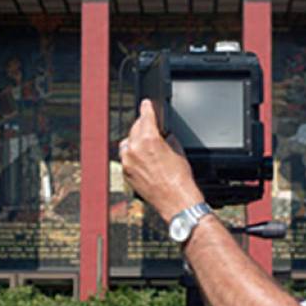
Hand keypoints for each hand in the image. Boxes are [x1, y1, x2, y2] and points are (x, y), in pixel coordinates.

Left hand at [119, 100, 203, 221]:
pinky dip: (133, 155)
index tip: (146, 104)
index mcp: (149, 140)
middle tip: (151, 127)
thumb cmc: (179, 180)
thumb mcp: (178, 151)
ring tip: (147, 145)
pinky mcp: (126, 173)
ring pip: (128, 142)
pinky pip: (126, 157)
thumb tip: (163, 135)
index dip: (146, 107)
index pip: (145, 116)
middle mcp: (135, 149)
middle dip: (143, 125)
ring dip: (136, 140)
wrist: (176, 201)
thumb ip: (167, 138)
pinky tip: (144, 159)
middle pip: (135, 128)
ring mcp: (128, 162)